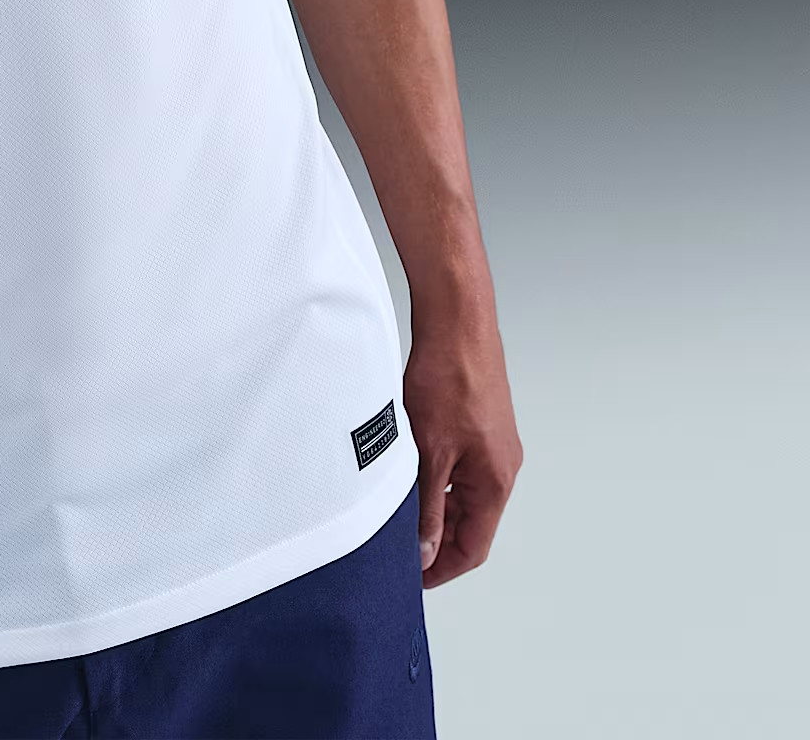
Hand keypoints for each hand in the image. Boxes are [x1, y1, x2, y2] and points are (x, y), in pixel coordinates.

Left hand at [403, 302, 522, 588]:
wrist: (457, 320)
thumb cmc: (450, 376)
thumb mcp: (430, 451)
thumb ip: (428, 506)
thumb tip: (425, 551)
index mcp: (496, 480)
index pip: (474, 546)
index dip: (442, 567)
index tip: (413, 577)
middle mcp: (500, 465)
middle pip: (470, 522)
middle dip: (436, 537)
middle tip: (396, 544)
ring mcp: (491, 443)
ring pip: (462, 492)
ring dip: (433, 504)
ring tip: (395, 506)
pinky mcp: (477, 423)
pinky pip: (458, 465)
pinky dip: (435, 477)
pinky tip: (406, 468)